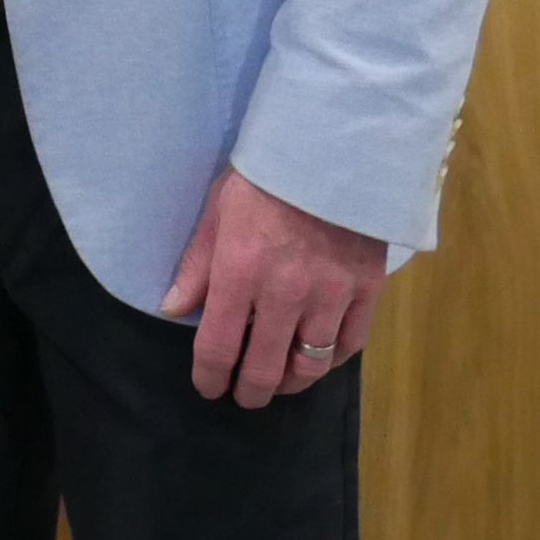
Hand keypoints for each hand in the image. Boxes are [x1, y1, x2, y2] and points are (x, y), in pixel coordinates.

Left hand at [158, 162, 386, 405]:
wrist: (332, 145)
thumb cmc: (265, 174)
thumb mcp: (218, 209)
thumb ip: (197, 264)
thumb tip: (172, 310)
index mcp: (240, 271)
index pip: (219, 347)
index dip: (209, 376)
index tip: (208, 385)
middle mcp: (285, 293)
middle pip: (265, 369)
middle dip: (249, 391)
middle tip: (244, 394)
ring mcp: (330, 294)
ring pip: (309, 365)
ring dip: (289, 383)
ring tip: (279, 381)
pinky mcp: (366, 289)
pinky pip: (349, 344)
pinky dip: (331, 360)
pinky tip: (318, 357)